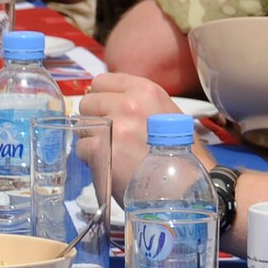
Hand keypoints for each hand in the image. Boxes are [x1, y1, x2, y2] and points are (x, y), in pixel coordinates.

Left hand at [77, 72, 181, 202]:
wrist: (185, 186)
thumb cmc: (180, 154)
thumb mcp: (166, 115)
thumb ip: (138, 103)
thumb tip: (106, 102)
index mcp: (146, 90)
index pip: (102, 81)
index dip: (102, 98)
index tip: (108, 111)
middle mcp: (129, 103)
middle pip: (88, 102)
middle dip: (95, 119)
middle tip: (110, 136)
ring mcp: (115, 126)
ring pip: (82, 126)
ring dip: (92, 139)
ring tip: (111, 152)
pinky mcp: (103, 149)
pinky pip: (82, 148)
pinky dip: (92, 159)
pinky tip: (110, 166)